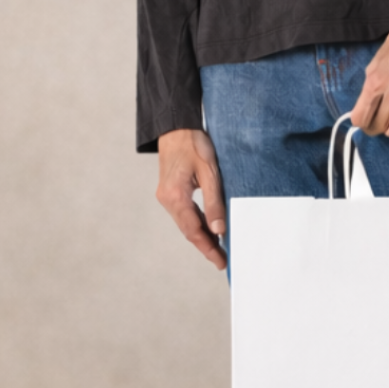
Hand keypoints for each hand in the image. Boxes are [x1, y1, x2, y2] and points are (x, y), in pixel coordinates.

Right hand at [156, 127, 226, 269]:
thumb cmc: (193, 143)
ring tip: (219, 247)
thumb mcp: (209, 172)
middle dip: (206, 247)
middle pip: (188, 231)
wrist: (176, 125)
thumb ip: (214, 202)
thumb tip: (219, 230)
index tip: (220, 262)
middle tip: (222, 260)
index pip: (194, 231)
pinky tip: (209, 227)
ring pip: (186, 224)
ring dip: (202, 236)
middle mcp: (167, 200)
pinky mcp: (170, 192)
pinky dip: (197, 223)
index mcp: (175, 196)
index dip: (208, 249)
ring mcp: (166, 196)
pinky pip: (184, 214)